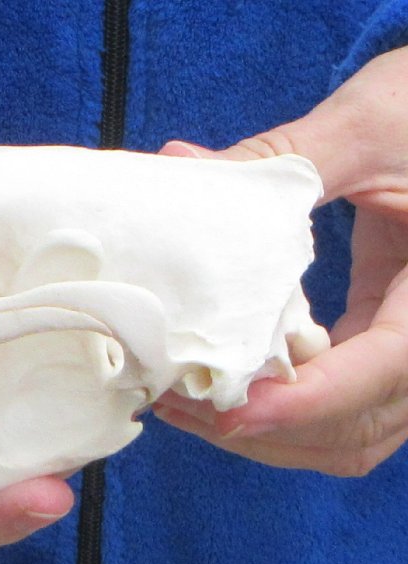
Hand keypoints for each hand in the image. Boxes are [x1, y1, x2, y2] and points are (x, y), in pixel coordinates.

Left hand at [154, 46, 407, 476]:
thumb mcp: (369, 128)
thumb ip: (281, 160)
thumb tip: (178, 168)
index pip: (384, 370)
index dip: (306, 402)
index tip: (228, 412)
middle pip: (358, 426)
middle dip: (268, 428)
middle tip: (180, 405)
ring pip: (350, 435)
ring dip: (270, 435)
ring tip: (187, 407)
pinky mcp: (385, 346)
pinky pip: (342, 410)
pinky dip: (284, 415)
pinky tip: (226, 387)